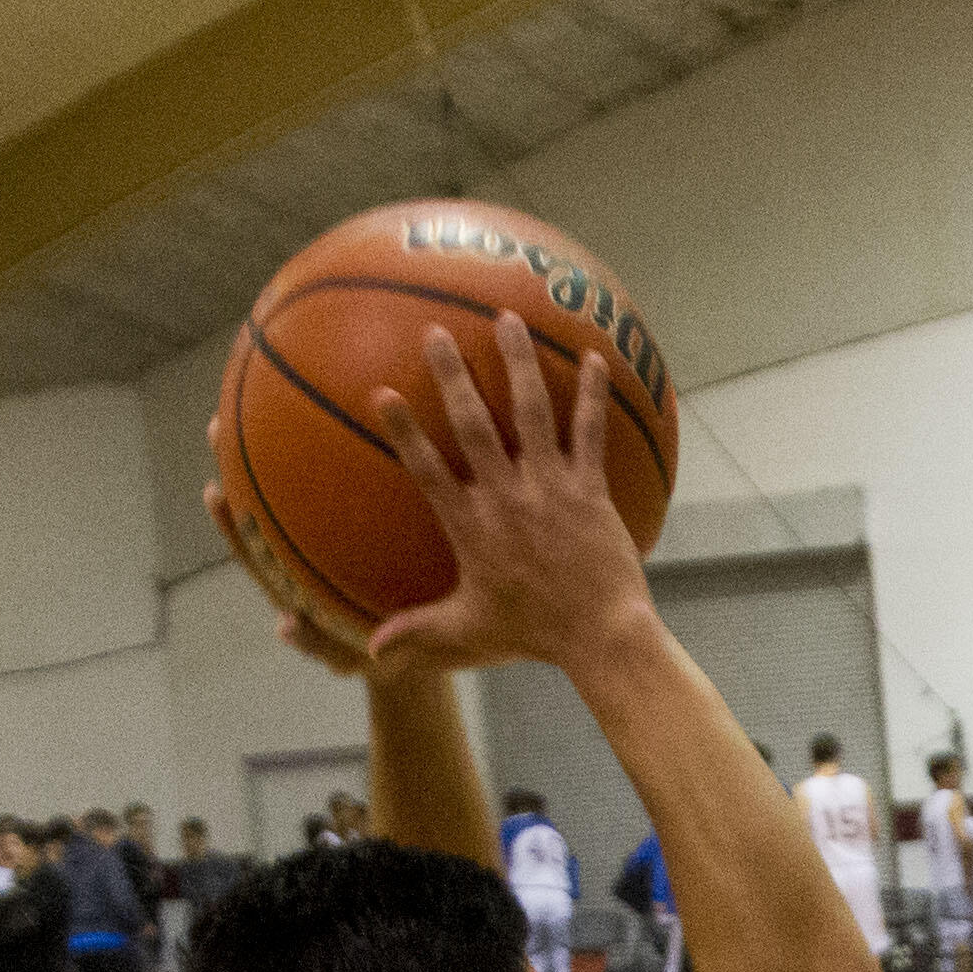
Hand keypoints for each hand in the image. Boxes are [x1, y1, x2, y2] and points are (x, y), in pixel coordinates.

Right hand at [364, 319, 650, 677]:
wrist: (598, 634)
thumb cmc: (531, 634)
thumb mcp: (466, 632)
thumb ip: (417, 632)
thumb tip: (374, 650)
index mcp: (471, 526)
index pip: (427, 470)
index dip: (405, 432)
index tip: (382, 394)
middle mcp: (507, 497)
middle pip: (474, 425)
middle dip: (453, 376)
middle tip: (438, 333)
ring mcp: (551, 488)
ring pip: (532, 414)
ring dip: (519, 364)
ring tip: (508, 320)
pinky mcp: (590, 489)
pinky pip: (590, 432)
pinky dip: (591, 394)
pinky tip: (594, 356)